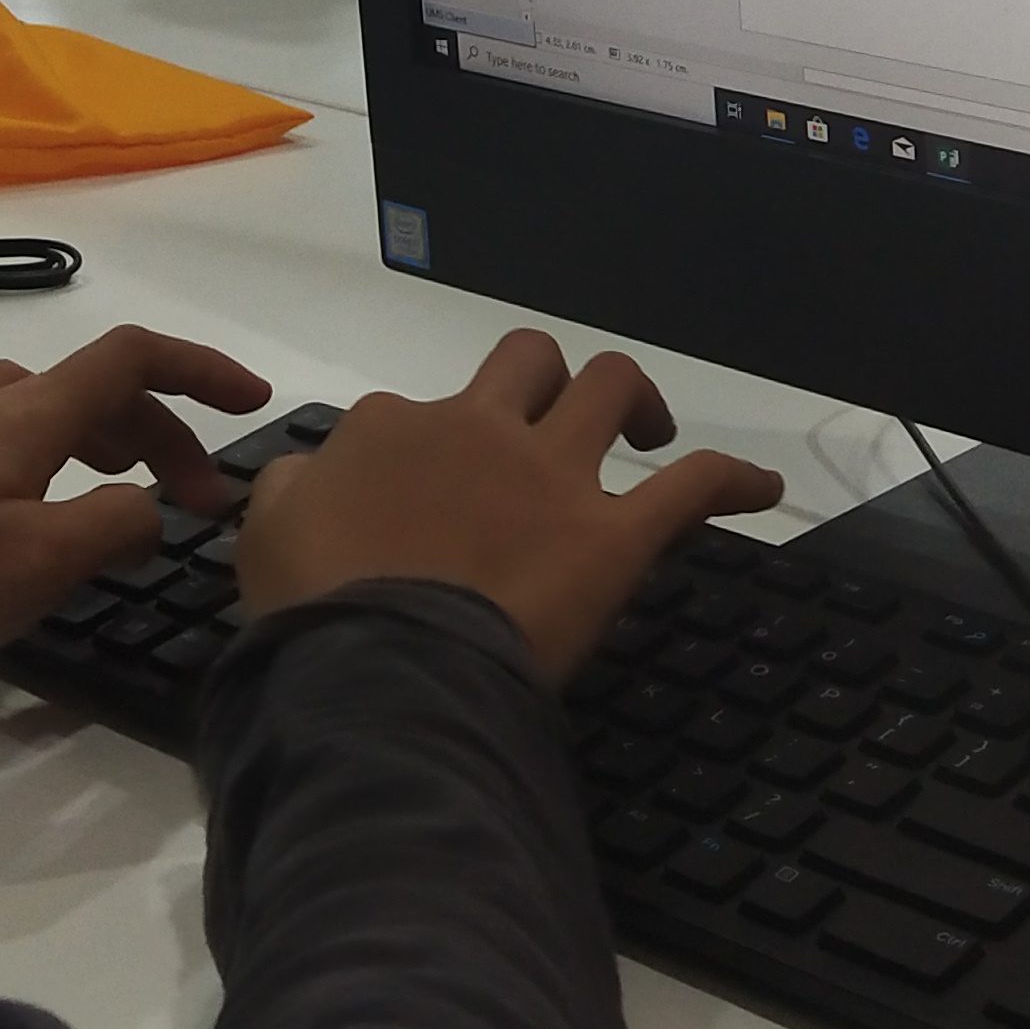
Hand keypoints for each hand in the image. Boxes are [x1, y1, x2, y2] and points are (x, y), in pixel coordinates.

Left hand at [0, 326, 269, 770]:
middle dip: (152, 430)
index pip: (131, 356)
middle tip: (188, 504)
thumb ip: (111, 525)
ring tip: (100, 492)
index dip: (200, 370)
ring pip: (14, 409)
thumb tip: (147, 506)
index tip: (251, 408)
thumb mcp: (35, 569)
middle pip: (82, 387)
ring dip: (76, 437)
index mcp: (20, 419)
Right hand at [231, 330, 784, 680]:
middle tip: (554, 423)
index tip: (420, 498)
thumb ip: (292, 491)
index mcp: (392, 428)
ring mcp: (551, 477)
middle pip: (528, 361)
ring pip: (608, 387)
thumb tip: (307, 479)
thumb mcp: (265, 532)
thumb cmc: (315, 607)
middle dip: (544, 377)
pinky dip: (734, 479)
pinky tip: (764, 487)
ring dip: (633, 399)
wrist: (380, 667)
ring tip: (644, 430)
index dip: (421, 447)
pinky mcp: (611, 535)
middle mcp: (479, 429)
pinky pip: (692, 488)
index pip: (412, 412)